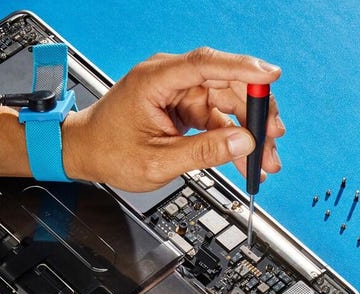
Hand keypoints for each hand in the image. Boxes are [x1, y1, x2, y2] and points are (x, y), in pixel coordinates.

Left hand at [61, 47, 284, 191]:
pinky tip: (247, 157)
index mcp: (155, 80)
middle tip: (274, 139)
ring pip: (228, 102)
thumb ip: (203, 152)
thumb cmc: (108, 151)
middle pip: (226, 83)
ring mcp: (179, 91)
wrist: (85, 153)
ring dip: (250, 129)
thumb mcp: (157, 162)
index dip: (242, 68)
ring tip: (265, 159)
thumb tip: (243, 143)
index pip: (206, 64)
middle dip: (255, 112)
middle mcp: (170, 78)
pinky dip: (234, 137)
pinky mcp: (185, 106)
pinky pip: (218, 117)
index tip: (271, 76)